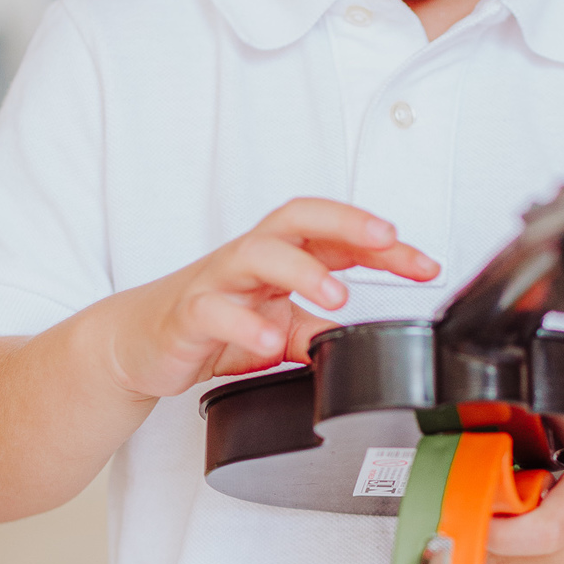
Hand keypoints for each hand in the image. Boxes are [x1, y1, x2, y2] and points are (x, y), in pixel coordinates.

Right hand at [104, 199, 437, 399]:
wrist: (136, 344)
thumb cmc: (207, 324)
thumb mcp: (276, 331)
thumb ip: (317, 333)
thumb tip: (360, 344)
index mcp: (280, 257)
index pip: (337, 236)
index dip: (385, 246)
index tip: (426, 263)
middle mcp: (252, 258)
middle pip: (299, 218)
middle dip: (347, 223)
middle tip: (388, 240)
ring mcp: (218, 279)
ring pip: (259, 253)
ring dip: (303, 270)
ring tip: (338, 297)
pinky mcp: (188, 311)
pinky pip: (215, 310)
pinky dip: (245, 326)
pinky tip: (271, 344)